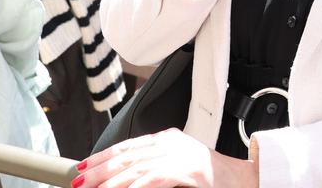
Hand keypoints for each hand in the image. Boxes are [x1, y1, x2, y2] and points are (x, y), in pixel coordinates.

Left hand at [77, 128, 256, 187]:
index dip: (102, 156)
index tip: (82, 166)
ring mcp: (180, 155)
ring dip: (111, 182)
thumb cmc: (211, 177)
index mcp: (168, 138)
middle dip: (99, 170)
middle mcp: (171, 143)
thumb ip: (156, 165)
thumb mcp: (179, 164)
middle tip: (78, 181)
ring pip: (136, 167)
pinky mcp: (188, 170)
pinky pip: (154, 178)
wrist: (242, 178)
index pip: (128, 145)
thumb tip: (126, 175)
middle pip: (127, 155)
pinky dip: (135, 187)